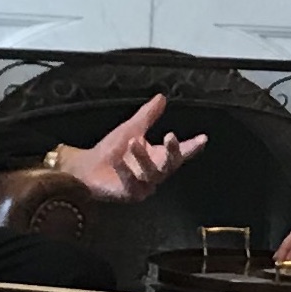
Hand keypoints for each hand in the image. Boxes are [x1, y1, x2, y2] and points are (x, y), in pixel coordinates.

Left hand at [58, 94, 207, 204]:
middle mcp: (156, 172)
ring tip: (133, 142)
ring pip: (152, 174)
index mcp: (159, 156)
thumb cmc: (112, 149)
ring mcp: (144, 185)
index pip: (180, 152)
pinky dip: (126, 171)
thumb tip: (162, 97)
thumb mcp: (131, 129)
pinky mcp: (130, 195)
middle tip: (170, 136)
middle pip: (171, 164)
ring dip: (144, 158)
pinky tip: (119, 159)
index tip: (203, 138)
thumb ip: (148, 116)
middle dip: (173, 151)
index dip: (193, 146)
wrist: (87, 168)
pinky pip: (132, 184)